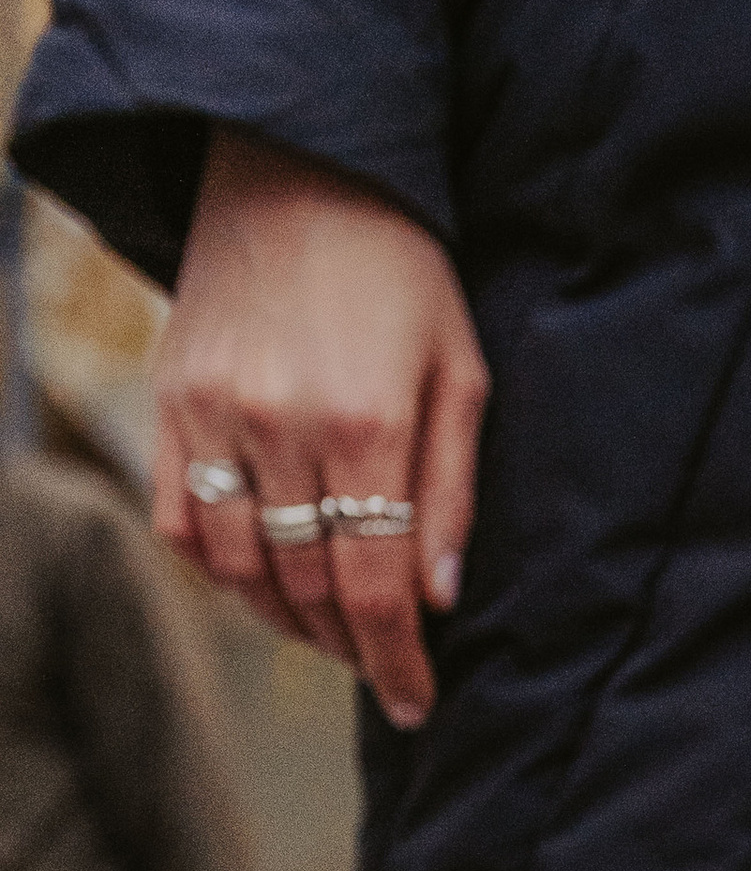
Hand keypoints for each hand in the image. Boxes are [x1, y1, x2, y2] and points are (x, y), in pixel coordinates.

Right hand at [152, 130, 489, 728]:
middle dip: (350, 646)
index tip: (415, 705)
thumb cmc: (402, 272)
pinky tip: (262, 581)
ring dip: (285, 619)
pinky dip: (220, 571)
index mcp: (369, 423)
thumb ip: (451, 491)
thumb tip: (438, 601)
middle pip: (307, 586)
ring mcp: (213, 413)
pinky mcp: (170, 397)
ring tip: (329, 629)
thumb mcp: (461, 370)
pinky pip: (180, 520)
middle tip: (381, 664)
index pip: (376, 586)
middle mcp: (280, 425)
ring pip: (239, 567)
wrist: (294, 166)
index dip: (396, 660)